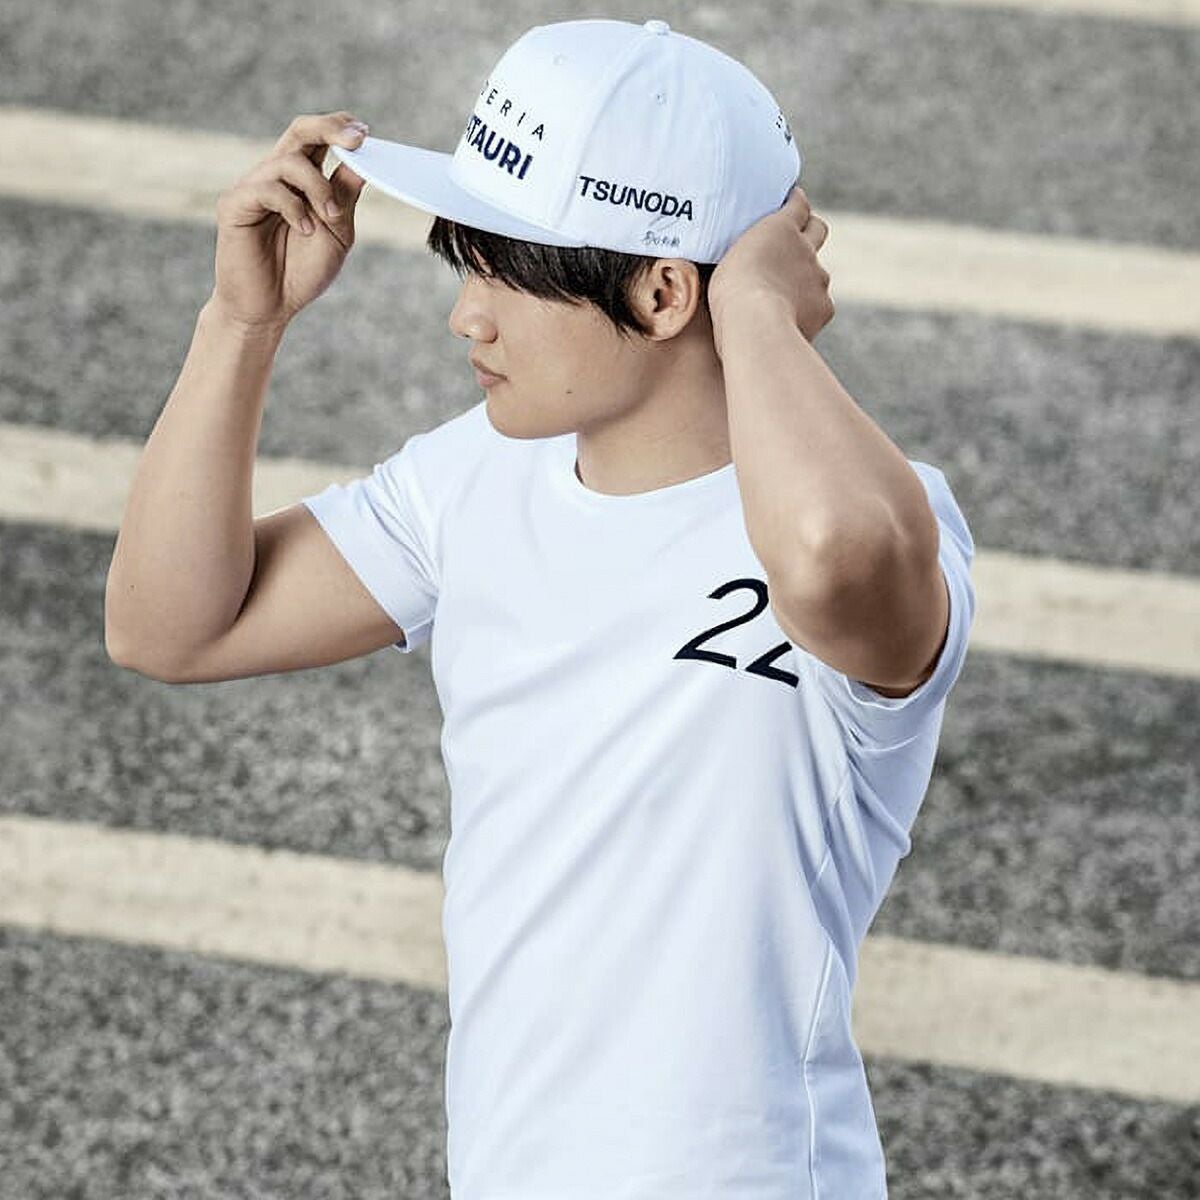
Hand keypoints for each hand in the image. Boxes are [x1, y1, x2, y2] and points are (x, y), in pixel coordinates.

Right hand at [209, 112, 369, 331]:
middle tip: (357, 140)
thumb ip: (345, 198)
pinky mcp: (235, 205)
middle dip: (330, 128)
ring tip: (330, 217)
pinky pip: (266, 189)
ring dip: (318, 187)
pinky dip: (293, 207)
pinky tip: (304, 230)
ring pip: (289, 161)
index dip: (340, 128)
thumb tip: (363, 164)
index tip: (366, 134)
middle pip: (300, 131)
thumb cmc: (301, 272)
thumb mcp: (336, 233)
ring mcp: (253, 187)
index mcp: (302, 180)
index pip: (318, 139)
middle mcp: (276, 176)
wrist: (269, 308)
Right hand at [709, 184, 832, 344]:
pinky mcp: (824, 307)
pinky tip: (789, 320)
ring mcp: (818, 278)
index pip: (797, 204)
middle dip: (810, 231)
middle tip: (795, 242)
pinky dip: (808, 310)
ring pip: (817, 272)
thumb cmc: (732, 293)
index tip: (791, 200)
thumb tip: (746, 262)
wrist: (756, 326)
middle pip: (818, 229)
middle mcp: (805, 248)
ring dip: (805, 278)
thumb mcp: (726, 263)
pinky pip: (818, 305)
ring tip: (783, 295)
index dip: (795, 201)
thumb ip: (745, 256)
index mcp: (781, 229)